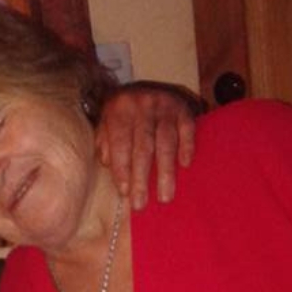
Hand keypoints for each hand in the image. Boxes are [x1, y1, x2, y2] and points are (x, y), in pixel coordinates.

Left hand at [96, 85, 198, 208]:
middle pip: (143, 146)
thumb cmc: (121, 116)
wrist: (141, 86)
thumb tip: (108, 163)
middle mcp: (142, 104)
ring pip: (166, 142)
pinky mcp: (183, 108)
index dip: (122, 169)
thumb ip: (104, 143)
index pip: (120, 143)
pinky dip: (187, 147)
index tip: (125, 193)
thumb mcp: (105, 124)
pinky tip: (185, 165)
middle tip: (141, 204)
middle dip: (142, 178)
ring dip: (166, 172)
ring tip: (164, 197)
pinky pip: (187, 129)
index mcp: (119, 108)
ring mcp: (165, 105)